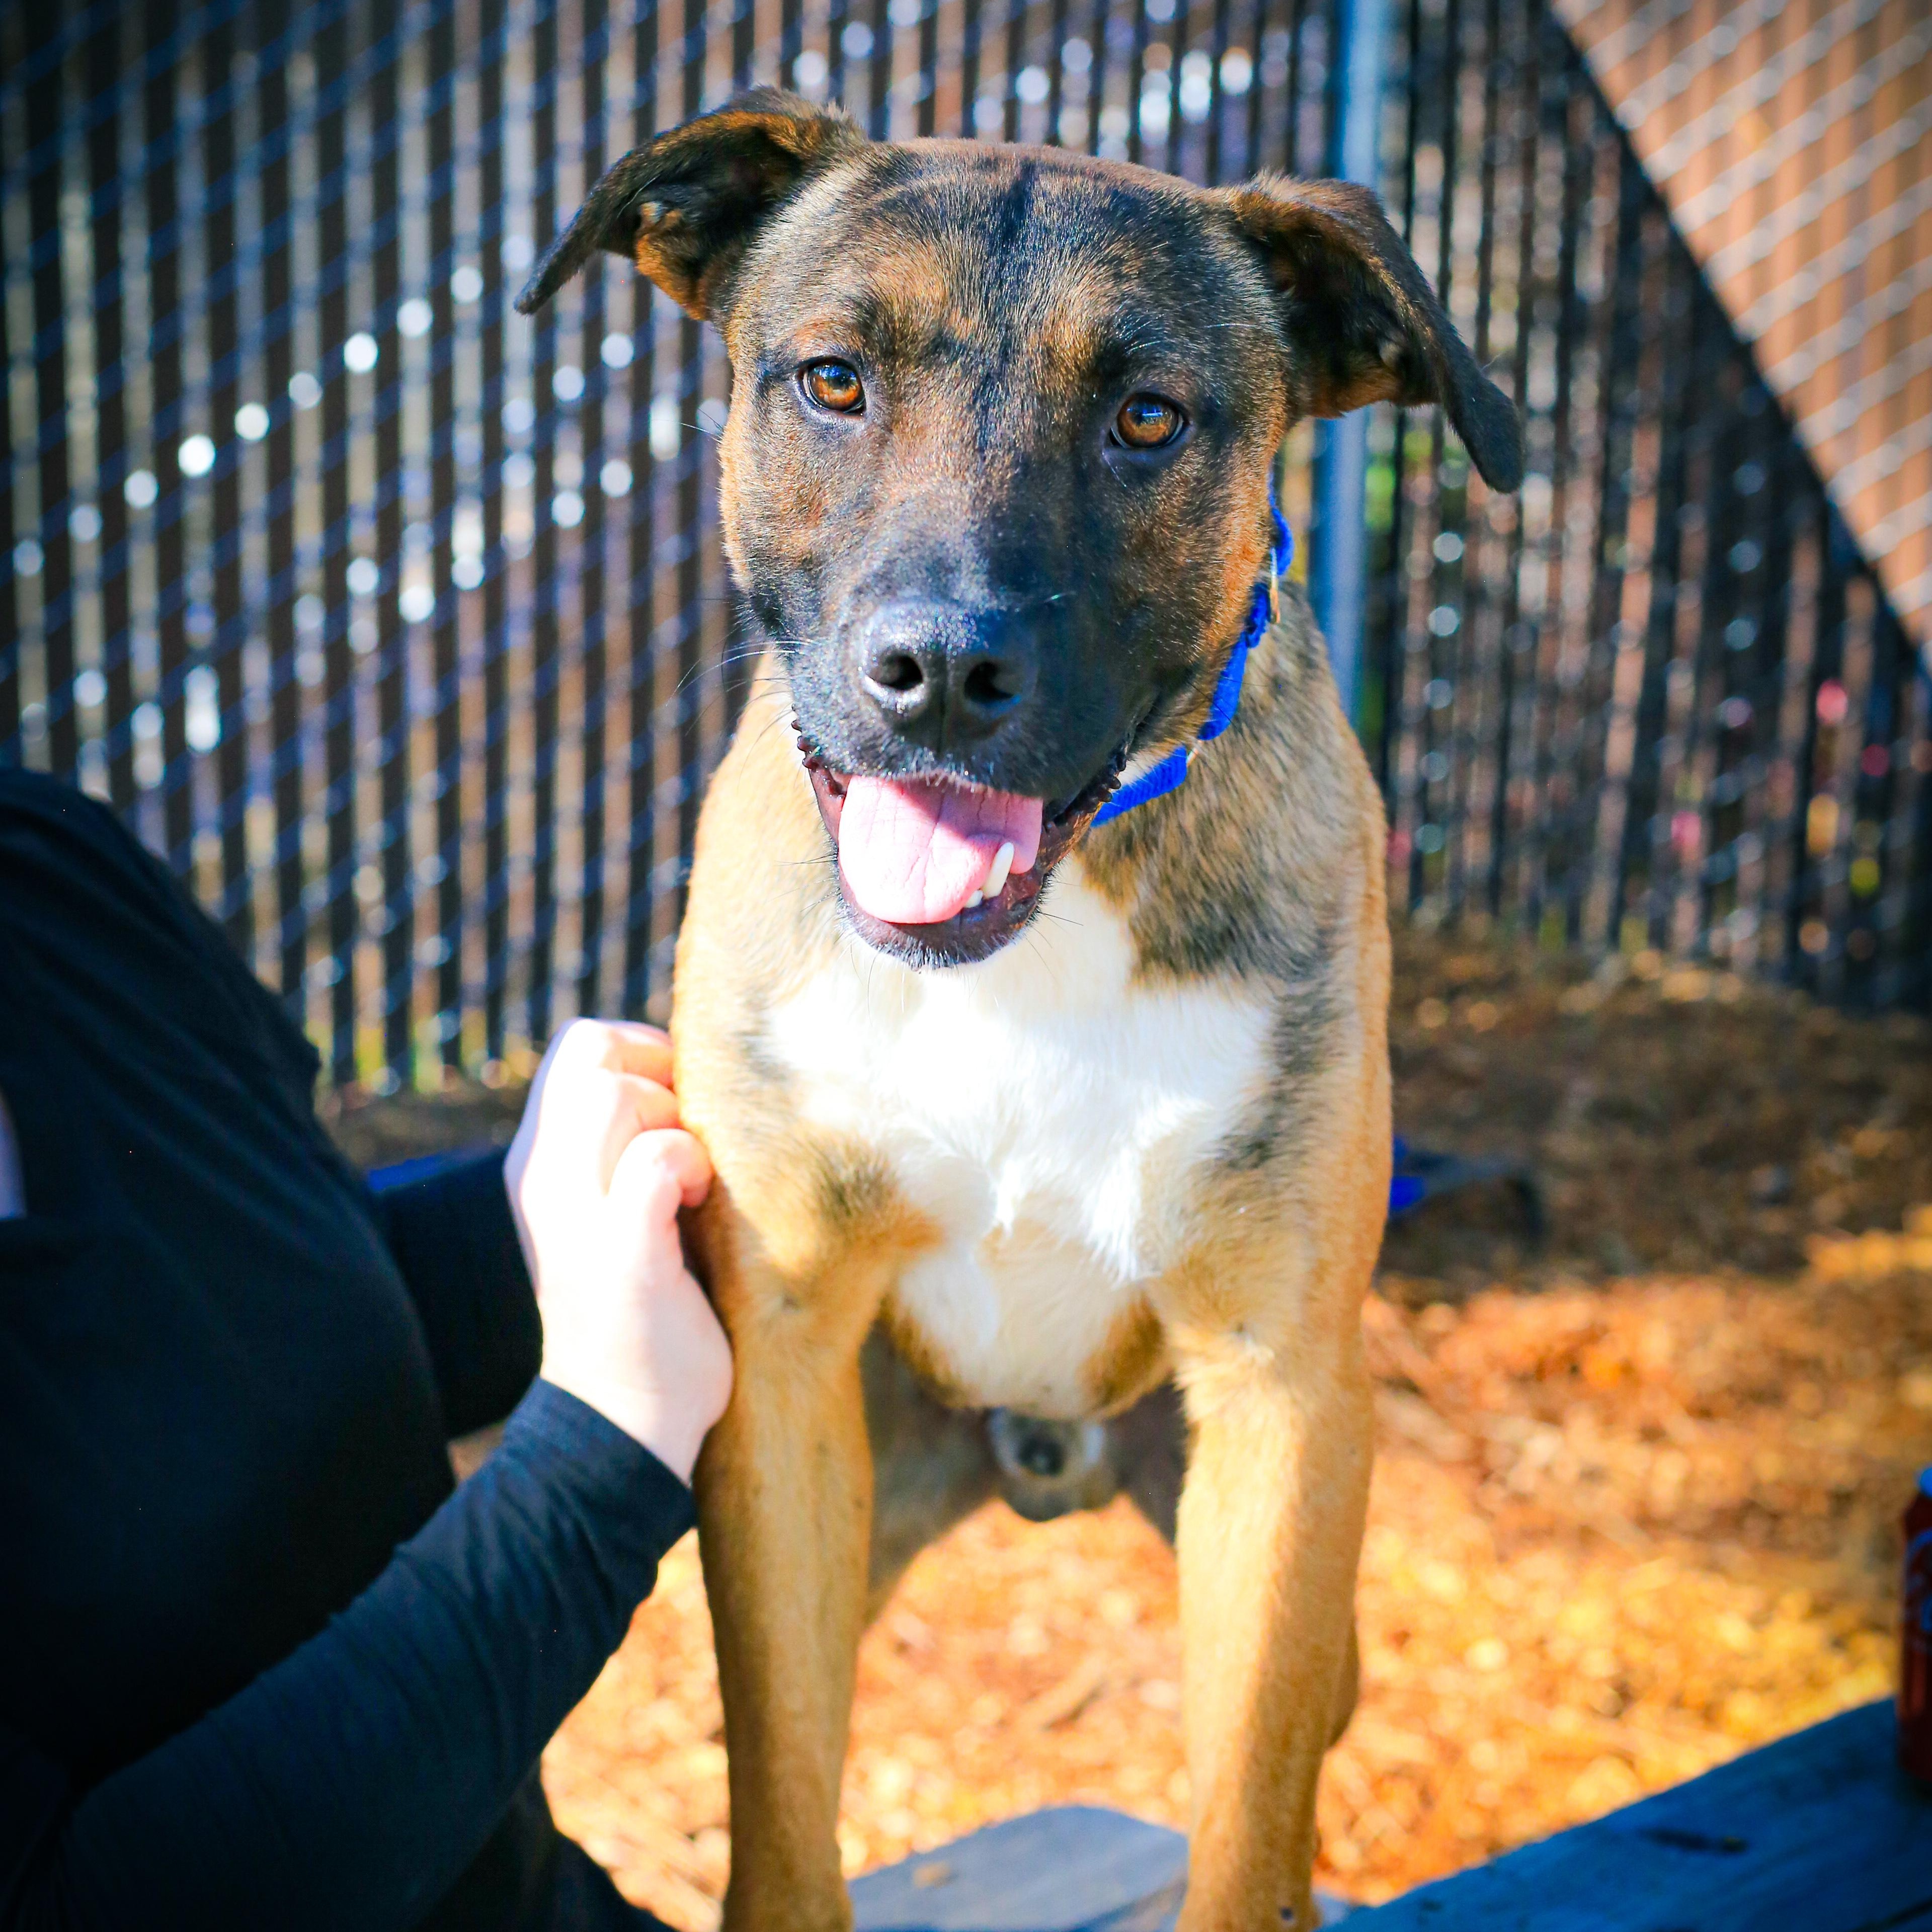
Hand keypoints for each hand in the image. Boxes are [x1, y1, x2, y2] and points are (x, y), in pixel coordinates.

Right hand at [503, 1020, 731, 1481]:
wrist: (624, 1423)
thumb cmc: (644, 1312)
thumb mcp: (619, 1211)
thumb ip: (632, 1145)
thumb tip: (690, 1079)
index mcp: (538, 1163)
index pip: (578, 1046)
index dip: (641, 1052)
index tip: (679, 1110)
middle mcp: (540, 1178)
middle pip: (590, 1050)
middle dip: (658, 1075)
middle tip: (687, 1144)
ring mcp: (574, 1214)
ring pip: (613, 1093)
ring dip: (674, 1123)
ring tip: (690, 1184)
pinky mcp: (620, 1253)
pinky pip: (654, 1162)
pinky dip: (686, 1169)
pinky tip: (694, 1208)